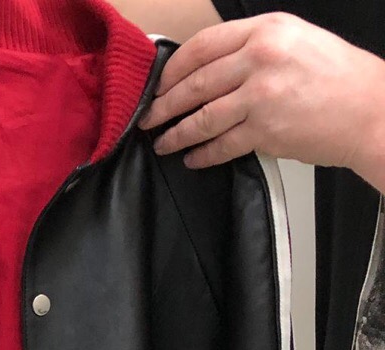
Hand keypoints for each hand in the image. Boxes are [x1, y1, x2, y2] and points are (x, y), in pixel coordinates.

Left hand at [139, 13, 384, 185]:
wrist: (372, 111)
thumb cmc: (336, 78)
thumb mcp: (295, 42)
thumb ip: (251, 49)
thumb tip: (206, 70)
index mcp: (266, 30)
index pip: (202, 46)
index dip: (172, 70)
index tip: (157, 86)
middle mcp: (261, 58)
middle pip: (194, 84)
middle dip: (164, 106)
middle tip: (147, 119)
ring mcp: (261, 96)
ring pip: (202, 118)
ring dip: (176, 134)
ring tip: (162, 143)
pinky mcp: (264, 131)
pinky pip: (220, 145)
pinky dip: (201, 154)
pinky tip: (192, 158)